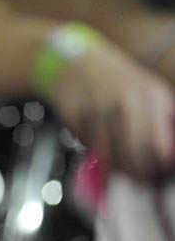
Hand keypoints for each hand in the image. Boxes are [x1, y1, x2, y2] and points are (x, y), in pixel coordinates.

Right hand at [50, 42, 174, 179]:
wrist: (76, 62)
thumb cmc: (116, 80)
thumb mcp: (149, 92)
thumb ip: (162, 121)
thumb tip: (167, 156)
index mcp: (152, 97)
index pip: (158, 146)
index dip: (155, 167)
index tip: (154, 175)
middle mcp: (125, 103)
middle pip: (133, 154)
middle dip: (135, 172)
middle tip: (136, 178)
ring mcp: (98, 109)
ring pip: (108, 154)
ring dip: (113, 167)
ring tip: (119, 167)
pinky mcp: (75, 116)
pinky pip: (87, 144)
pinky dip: (93, 150)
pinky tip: (99, 144)